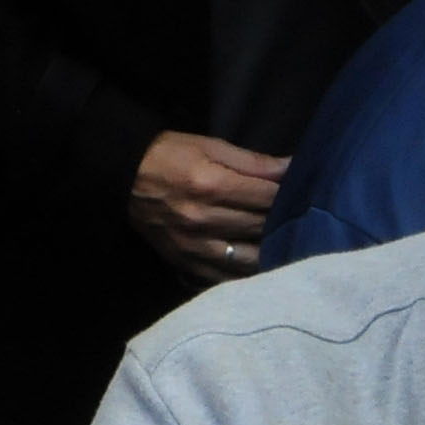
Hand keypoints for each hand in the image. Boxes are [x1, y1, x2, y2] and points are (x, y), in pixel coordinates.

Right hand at [127, 130, 283, 282]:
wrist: (123, 176)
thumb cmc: (170, 155)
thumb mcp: (210, 146)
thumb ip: (253, 162)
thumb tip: (292, 169)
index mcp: (211, 185)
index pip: (266, 197)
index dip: (289, 194)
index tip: (301, 192)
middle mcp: (203, 220)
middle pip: (260, 226)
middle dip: (282, 220)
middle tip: (297, 215)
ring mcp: (193, 246)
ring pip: (248, 259)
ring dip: (269, 251)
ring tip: (282, 242)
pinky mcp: (185, 263)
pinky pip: (225, 277)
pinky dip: (244, 273)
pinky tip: (257, 264)